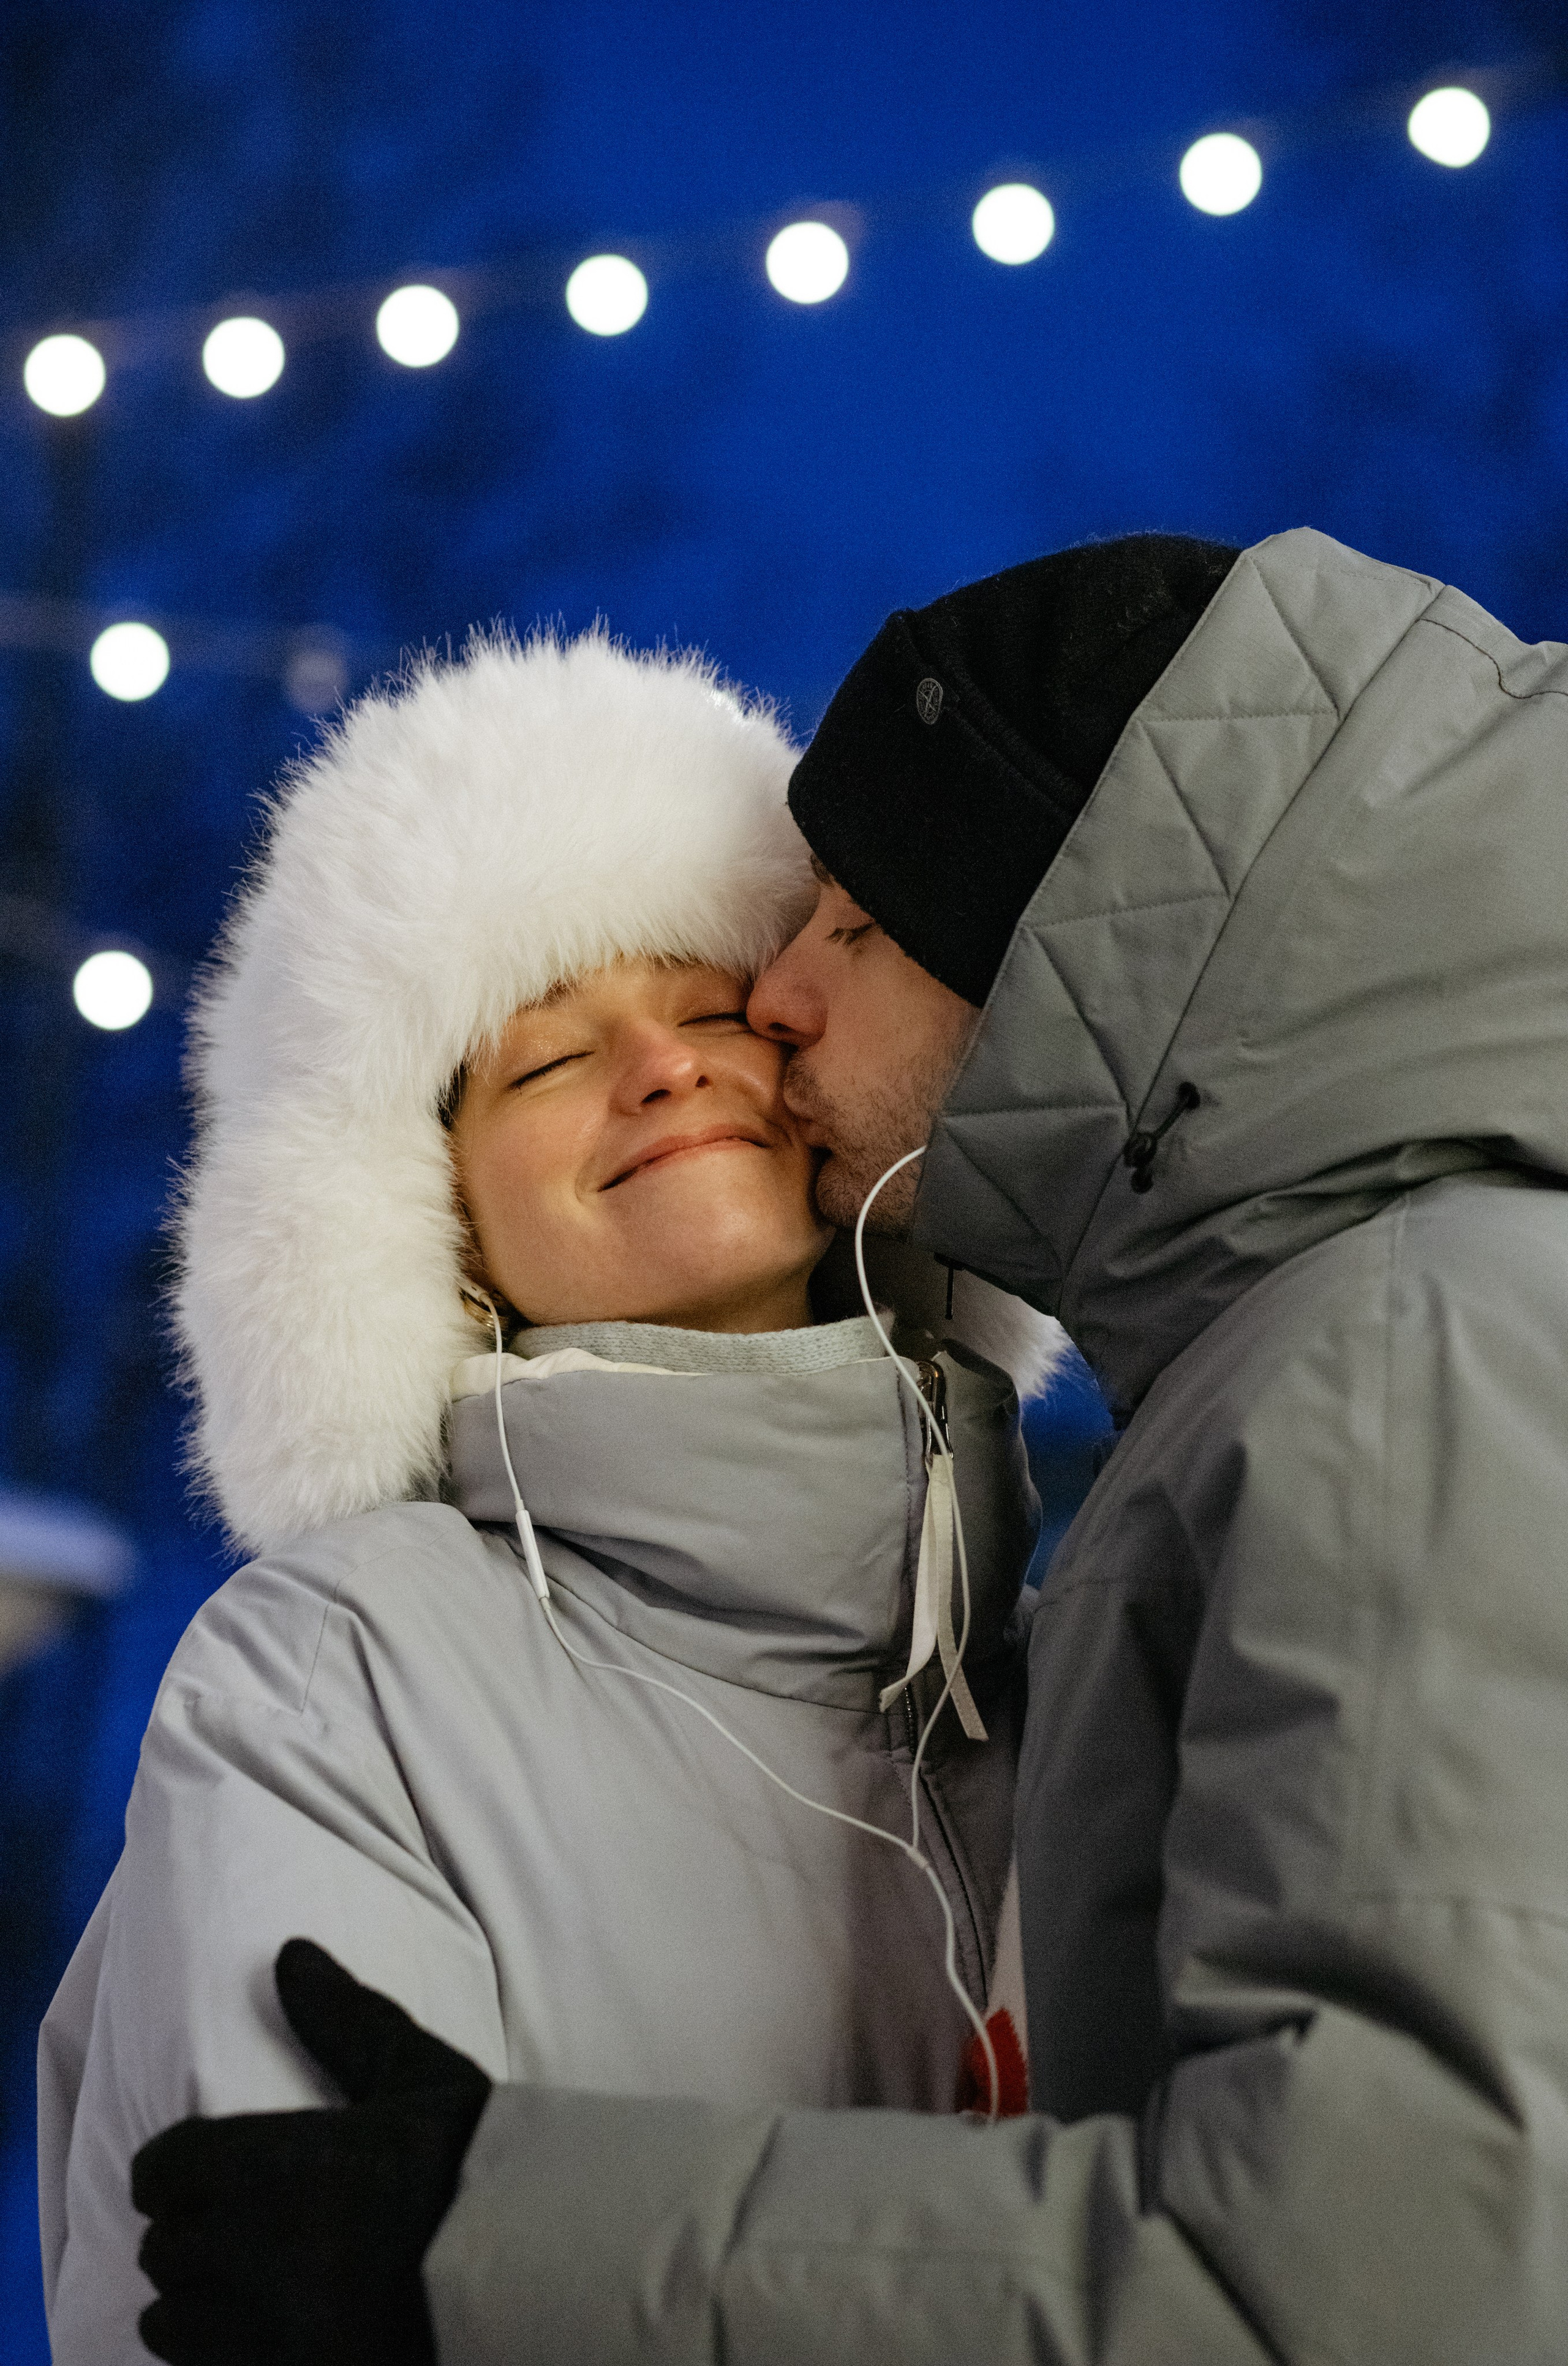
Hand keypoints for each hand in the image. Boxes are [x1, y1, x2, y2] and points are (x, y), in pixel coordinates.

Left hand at [132, 1940, 491, 2365]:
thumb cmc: (474, 2165)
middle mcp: (255, 2255)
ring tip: (241, 2286)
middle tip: (234, 2225)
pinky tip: (266, 2329)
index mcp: (277, 2167)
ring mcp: (269, 2334)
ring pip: (173, 2323)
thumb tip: (288, 1954)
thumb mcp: (415, 2076)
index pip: (165, 2168)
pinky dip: (224, 2353)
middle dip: (190, 2234)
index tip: (199, 2170)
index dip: (174, 2167)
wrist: (540, 2272)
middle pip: (164, 2248)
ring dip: (196, 2302)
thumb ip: (343, 2020)